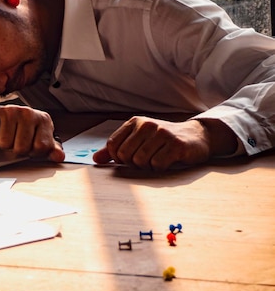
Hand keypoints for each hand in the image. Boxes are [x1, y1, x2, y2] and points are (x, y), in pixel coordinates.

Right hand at [0, 105, 64, 161]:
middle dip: (16, 149)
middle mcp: (28, 112)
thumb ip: (50, 149)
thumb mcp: (38, 140)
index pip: (41, 147)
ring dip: (3, 144)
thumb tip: (59, 157)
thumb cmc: (20, 130)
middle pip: (22, 147)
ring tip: (5, 134)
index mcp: (43, 120)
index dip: (33, 152)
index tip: (30, 145)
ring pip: (5, 143)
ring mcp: (11, 110)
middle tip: (15, 140)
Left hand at [92, 116, 236, 170]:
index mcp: (134, 122)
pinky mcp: (176, 145)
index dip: (118, 158)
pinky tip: (167, 161)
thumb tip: (95, 159)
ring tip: (156, 159)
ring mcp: (162, 133)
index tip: (129, 158)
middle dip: (133, 163)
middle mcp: (147, 125)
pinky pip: (157, 164)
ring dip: (147, 166)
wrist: (195, 136)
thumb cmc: (162, 140)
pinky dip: (159, 168)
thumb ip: (115, 149)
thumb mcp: (137, 139)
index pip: (113, 145)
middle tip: (145, 160)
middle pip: (125, 155)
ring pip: (140, 161)